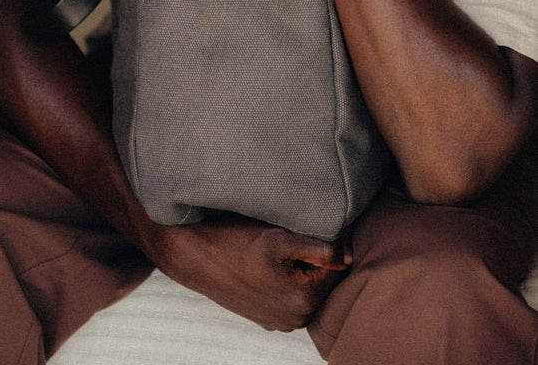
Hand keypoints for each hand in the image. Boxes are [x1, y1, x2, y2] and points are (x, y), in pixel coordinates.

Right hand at [145, 212, 349, 330]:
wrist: (195, 255)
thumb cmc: (235, 241)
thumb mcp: (280, 238)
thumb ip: (320, 248)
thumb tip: (349, 254)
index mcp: (304, 299)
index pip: (338, 266)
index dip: (330, 241)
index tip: (313, 222)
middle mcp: (296, 318)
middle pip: (322, 279)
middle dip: (315, 257)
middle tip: (292, 232)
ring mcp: (279, 320)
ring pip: (306, 286)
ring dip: (301, 267)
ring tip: (278, 245)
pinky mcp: (265, 317)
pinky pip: (289, 294)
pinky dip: (286, 278)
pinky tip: (268, 261)